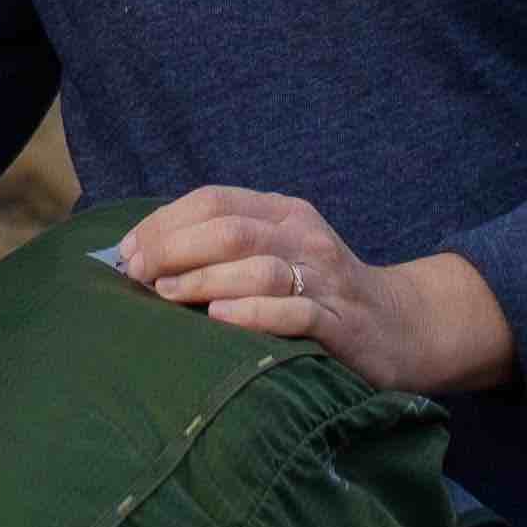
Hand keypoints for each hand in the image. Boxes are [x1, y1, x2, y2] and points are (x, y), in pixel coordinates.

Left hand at [120, 186, 514, 396]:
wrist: (400, 326)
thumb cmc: (319, 291)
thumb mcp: (278, 253)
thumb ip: (226, 248)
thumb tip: (143, 258)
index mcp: (283, 211)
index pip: (215, 200)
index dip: (165, 222)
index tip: (127, 252)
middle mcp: (303, 235)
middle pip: (231, 229)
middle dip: (175, 248)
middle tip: (137, 275)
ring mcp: (325, 278)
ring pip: (259, 267)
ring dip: (204, 280)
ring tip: (166, 295)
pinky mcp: (340, 322)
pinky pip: (294, 312)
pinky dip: (253, 313)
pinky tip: (219, 319)